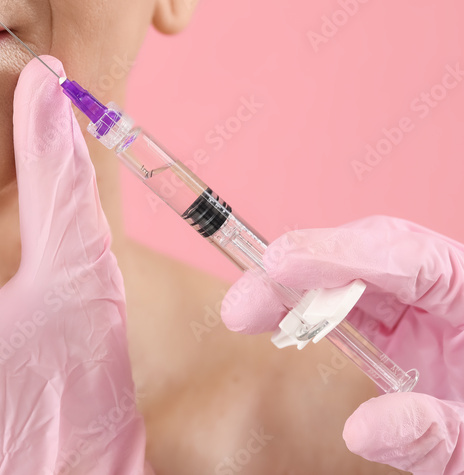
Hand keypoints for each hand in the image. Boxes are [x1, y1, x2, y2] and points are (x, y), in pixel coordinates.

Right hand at [220, 215, 463, 473]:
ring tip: (246, 312)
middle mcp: (448, 295)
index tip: (282, 262)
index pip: (410, 256)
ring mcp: (425, 313)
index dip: (340, 254)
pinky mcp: (402, 335)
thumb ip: (433, 433)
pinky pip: (350, 311)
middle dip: (301, 270)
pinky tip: (277, 322)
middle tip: (244, 302)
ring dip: (294, 291)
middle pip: (369, 256)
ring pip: (351, 279)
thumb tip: (360, 430)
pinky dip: (310, 314)